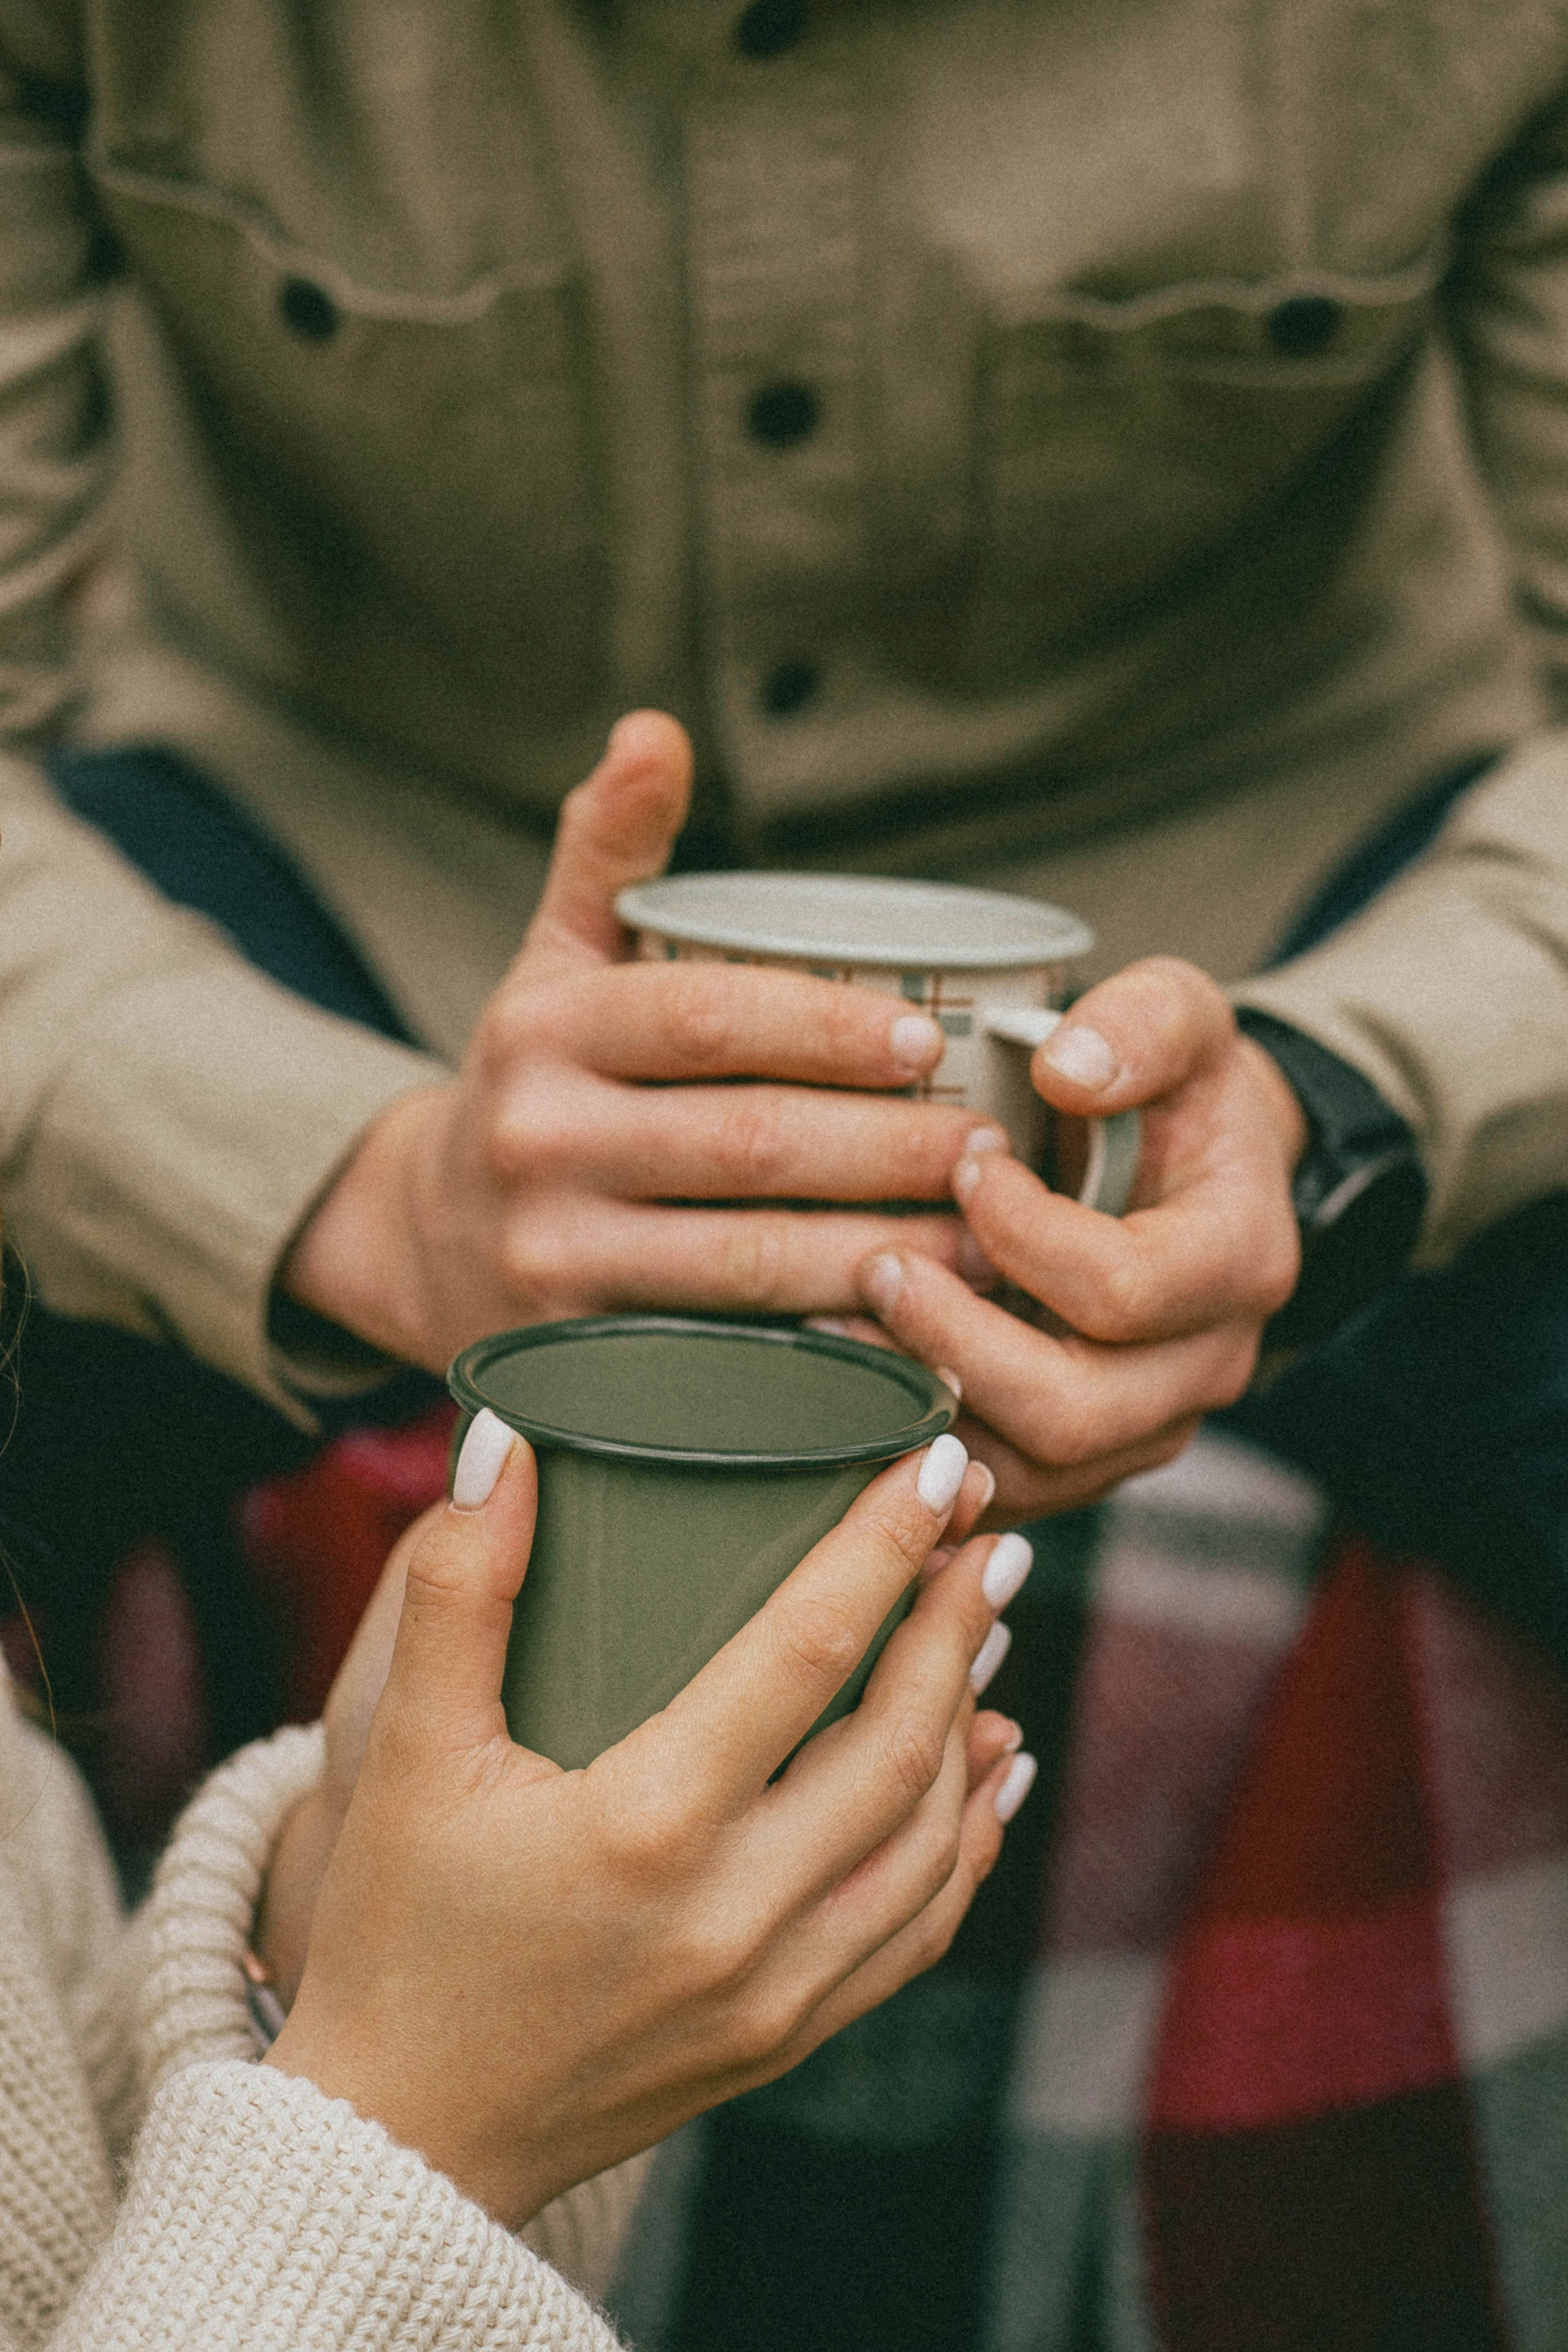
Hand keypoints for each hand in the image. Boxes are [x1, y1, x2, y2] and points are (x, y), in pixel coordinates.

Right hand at [264, 1422, 1032, 2227]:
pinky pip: (916, 1929)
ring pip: (928, 1837)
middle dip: (956, 1622)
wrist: (398, 2145)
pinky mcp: (788, 2037)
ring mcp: (777, 1989)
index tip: (936, 1465)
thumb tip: (507, 1440)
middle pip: (899, 1740)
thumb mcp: (408, 1752)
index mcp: (647, 1826)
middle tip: (990, 1532)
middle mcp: (734, 1914)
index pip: (808, 1651)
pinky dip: (965, 1840)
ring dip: (970, 1721)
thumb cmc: (398, 1934)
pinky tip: (984, 1774)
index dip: (883, 1546)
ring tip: (988, 1629)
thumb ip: (457, 1587)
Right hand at [282, 713, 991, 1370]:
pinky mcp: (573, 1356)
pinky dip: (823, 1351)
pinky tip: (908, 1333)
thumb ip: (609, 850)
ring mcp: (551, 1258)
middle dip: (888, 1149)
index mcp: (545, 1029)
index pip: (707, 1017)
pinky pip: (723, 1354)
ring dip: (881, 1252)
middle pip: (747, 1143)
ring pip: (746, 1260)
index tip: (931, 1037)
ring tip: (984, 1238)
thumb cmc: (537, 1083)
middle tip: (994, 1152)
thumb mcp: (553, 960)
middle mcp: (536, 1140)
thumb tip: (654, 728)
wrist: (426, 1239)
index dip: (826, 1027)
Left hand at [838, 958, 1305, 1520]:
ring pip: (1036, 1471)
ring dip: (929, 1408)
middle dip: (958, 1343)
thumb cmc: (1179, 1088)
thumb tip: (1066, 1069)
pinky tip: (860, 1385)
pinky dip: (928, 1451)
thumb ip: (1138, 1023)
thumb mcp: (1180, 1014)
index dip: (1026, 1237)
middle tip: (880, 1266)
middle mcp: (1208, 1364)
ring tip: (845, 1324)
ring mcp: (1152, 1423)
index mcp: (1240, 1261)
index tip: (967, 1169)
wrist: (1201, 1163)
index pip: (1126, 1288)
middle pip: (1077, 1410)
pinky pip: (1008, 1489)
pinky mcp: (1095, 1455)